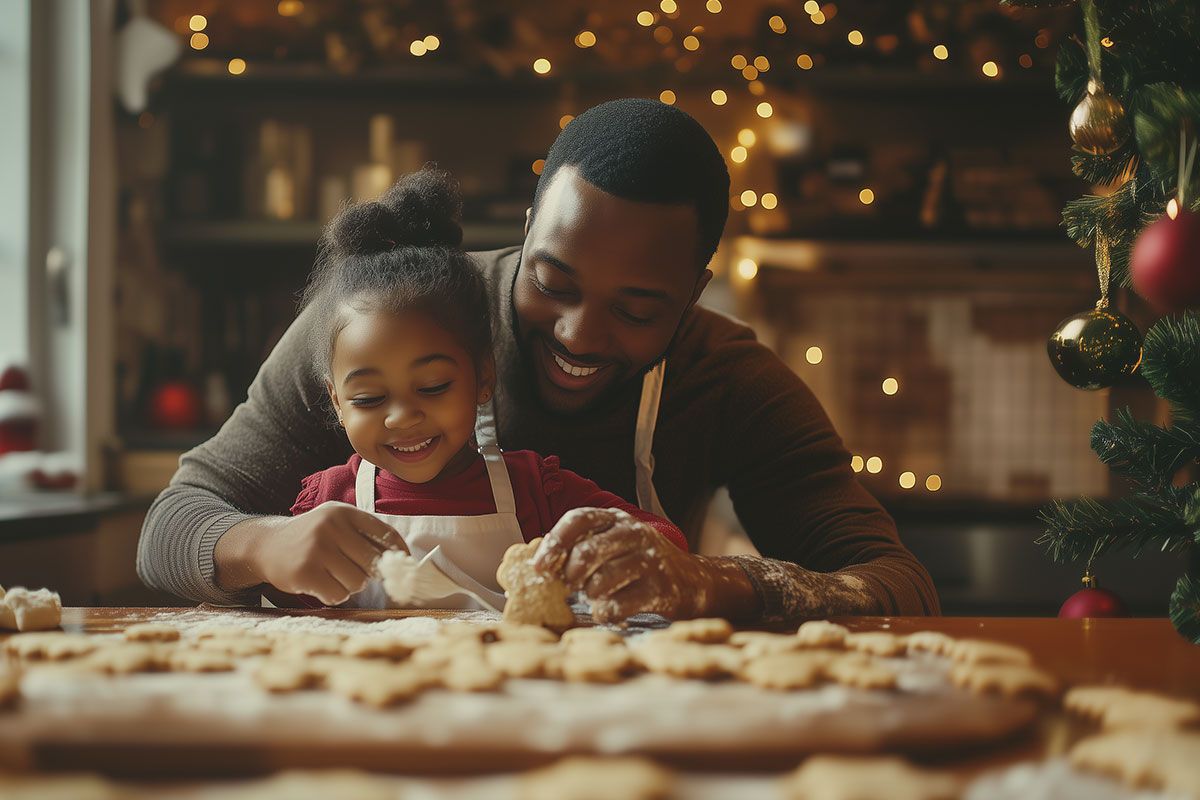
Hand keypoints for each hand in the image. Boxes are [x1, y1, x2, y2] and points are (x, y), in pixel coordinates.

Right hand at [250, 502, 405, 605]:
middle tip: (352, 571)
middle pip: (373, 563)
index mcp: (344, 512)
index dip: (400, 553)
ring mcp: (316, 549)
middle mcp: (331, 526)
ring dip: (349, 586)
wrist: (265, 545)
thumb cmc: (311, 538)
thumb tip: (402, 560)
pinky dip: (333, 595)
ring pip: (358, 582)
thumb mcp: (336, 523)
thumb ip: (365, 535)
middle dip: (368, 574)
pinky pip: (337, 595)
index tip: (404, 566)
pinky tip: (321, 585)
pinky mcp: (305, 572)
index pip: (385, 534)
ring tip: (332, 576)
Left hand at [533, 507, 714, 622]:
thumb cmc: (643, 564)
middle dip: (572, 575)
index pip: (578, 519)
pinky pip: (615, 606)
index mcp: (618, 519)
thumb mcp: (617, 544)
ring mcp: (650, 561)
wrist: (694, 581)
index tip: (540, 567)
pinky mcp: (660, 589)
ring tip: (599, 596)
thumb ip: (585, 546)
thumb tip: (542, 566)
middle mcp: (635, 534)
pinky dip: (605, 613)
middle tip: (572, 586)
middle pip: (587, 552)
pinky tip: (611, 610)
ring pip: (600, 582)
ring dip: (591, 596)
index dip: (555, 543)